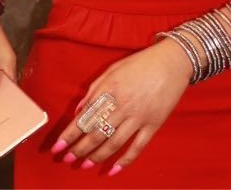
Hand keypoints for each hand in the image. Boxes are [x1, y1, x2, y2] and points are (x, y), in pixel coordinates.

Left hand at [50, 38, 192, 175]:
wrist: (172, 62)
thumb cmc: (141, 63)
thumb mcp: (113, 69)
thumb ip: (94, 89)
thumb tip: (79, 110)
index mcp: (110, 90)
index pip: (85, 117)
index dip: (70, 134)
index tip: (58, 146)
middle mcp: (122, 105)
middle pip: (96, 133)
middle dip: (79, 149)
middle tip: (67, 159)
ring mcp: (138, 117)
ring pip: (113, 143)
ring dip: (96, 156)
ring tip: (84, 165)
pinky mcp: (153, 124)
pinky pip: (137, 147)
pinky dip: (125, 161)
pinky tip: (113, 169)